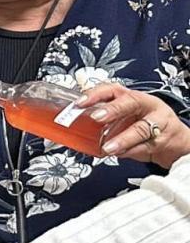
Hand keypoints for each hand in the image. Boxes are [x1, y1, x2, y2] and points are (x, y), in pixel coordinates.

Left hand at [74, 84, 189, 166]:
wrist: (169, 138)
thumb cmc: (139, 123)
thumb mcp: (120, 116)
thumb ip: (100, 118)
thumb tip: (72, 125)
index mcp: (128, 96)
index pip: (111, 89)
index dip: (95, 95)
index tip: (79, 103)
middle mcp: (144, 105)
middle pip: (130, 103)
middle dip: (112, 110)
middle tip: (96, 117)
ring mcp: (156, 121)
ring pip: (140, 128)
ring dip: (122, 139)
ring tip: (107, 147)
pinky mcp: (161, 138)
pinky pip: (145, 145)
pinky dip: (130, 151)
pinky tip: (120, 153)